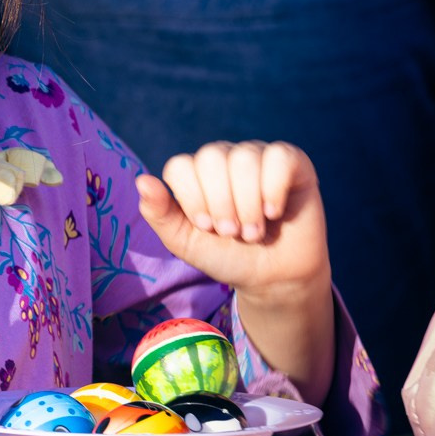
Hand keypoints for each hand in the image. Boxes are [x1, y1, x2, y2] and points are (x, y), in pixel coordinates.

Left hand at [138, 142, 335, 405]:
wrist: (273, 279)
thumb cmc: (227, 257)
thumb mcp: (186, 242)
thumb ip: (159, 214)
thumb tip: (141, 181)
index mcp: (196, 173)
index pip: (180, 166)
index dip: (192, 199)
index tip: (206, 227)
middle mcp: (225, 158)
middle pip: (210, 158)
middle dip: (220, 204)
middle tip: (231, 233)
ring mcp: (258, 156)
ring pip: (244, 159)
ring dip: (247, 205)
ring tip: (253, 233)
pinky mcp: (292, 162)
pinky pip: (279, 157)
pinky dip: (273, 189)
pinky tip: (274, 213)